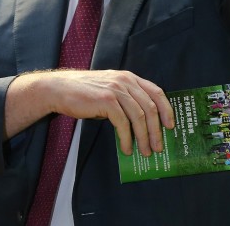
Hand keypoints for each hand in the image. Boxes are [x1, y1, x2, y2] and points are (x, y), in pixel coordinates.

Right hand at [8, 69, 174, 156]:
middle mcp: (125, 81)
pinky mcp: (106, 101)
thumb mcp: (109, 89)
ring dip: (144, 138)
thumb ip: (126, 98)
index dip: (166, 109)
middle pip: (150, 107)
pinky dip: (127, 139)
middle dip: (156, 130)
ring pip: (139, 117)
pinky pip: (123, 124)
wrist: (59, 89)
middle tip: (158, 146)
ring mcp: (116, 90)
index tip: (170, 126)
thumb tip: (143, 123)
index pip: (156, 92)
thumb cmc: (84, 92)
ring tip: (144, 151)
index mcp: (128, 77)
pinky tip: (127, 148)